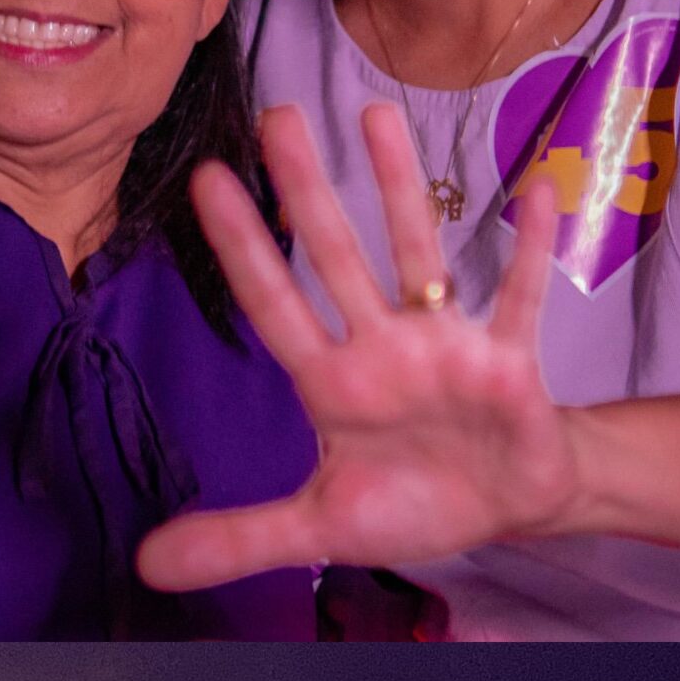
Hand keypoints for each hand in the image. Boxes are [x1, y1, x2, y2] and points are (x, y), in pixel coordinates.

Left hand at [136, 105, 583, 592]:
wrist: (507, 507)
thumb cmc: (415, 502)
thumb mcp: (321, 530)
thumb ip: (238, 539)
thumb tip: (146, 566)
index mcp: (331, 384)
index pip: (274, 303)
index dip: (242, 247)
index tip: (207, 179)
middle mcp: (381, 348)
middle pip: (336, 258)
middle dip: (307, 191)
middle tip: (277, 116)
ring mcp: (445, 346)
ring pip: (418, 255)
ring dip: (399, 189)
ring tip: (376, 114)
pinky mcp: (508, 362)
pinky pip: (519, 299)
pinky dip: (528, 250)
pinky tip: (533, 190)